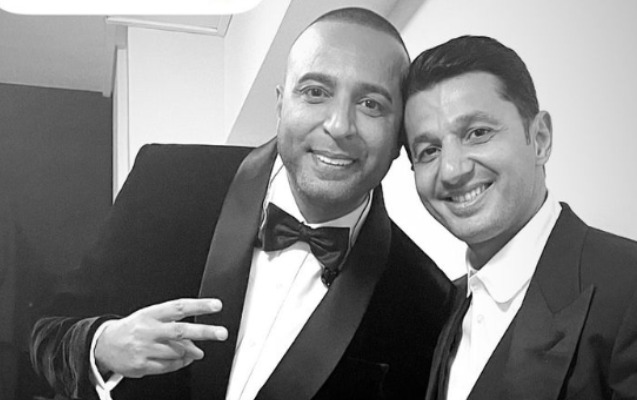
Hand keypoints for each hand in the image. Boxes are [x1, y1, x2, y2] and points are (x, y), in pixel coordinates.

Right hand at [94, 298, 226, 377]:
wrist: (104, 344)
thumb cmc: (133, 329)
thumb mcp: (151, 318)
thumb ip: (173, 325)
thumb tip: (196, 340)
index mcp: (151, 314)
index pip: (179, 307)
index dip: (199, 306)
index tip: (216, 306)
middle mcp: (148, 330)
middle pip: (181, 330)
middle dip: (204, 332)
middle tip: (221, 333)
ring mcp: (144, 348)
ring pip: (177, 351)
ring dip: (192, 352)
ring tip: (197, 351)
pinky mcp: (142, 365)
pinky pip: (169, 366)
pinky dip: (180, 363)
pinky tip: (183, 359)